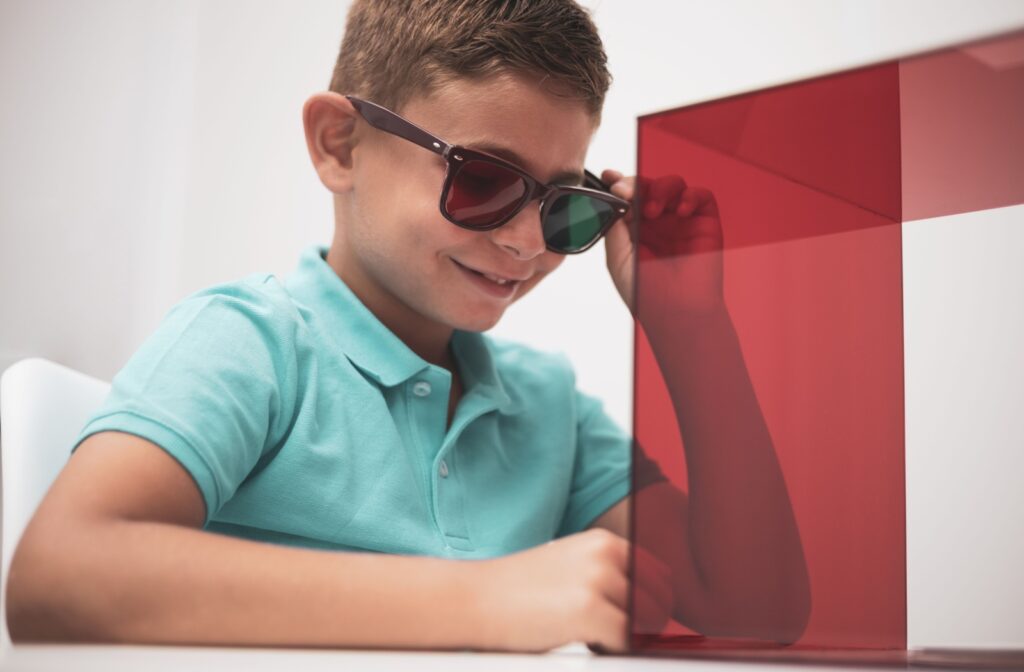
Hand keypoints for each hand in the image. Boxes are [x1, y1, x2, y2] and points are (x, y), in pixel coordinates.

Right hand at [470, 528, 672, 653]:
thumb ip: (609, 577)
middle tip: (612, 635)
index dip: (653, 604)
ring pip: (644, 623)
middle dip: (644, 625)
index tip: (637, 621)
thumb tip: (651, 607)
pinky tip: (583, 643)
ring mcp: (598, 581)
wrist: (474, 599)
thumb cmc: (517, 591)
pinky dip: (611, 650)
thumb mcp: (570, 566)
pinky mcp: (588, 611)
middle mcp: (606, 555)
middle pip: (659, 601)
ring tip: (591, 636)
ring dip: (626, 638)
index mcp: (604, 542)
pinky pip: (625, 642)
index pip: (659, 576)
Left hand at [601, 170, 723, 316]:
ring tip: (651, 210)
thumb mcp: (619, 259)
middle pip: (648, 185)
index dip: (619, 183)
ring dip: (660, 188)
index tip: (608, 177)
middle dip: (635, 182)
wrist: (677, 314)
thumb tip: (611, 200)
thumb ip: (614, 228)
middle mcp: (659, 223)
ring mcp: (682, 222)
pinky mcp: (705, 224)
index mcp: (636, 230)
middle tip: (625, 191)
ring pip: (673, 184)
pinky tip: (679, 212)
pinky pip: (701, 195)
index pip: (628, 197)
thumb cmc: (647, 294)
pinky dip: (690, 195)